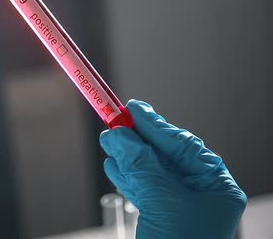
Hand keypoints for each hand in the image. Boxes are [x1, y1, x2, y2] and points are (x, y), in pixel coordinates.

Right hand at [100, 100, 246, 238]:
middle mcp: (199, 193)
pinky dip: (125, 176)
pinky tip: (113, 166)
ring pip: (149, 171)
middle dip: (137, 140)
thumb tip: (120, 135)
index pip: (183, 146)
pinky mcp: (160, 216)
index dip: (154, 125)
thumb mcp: (163, 202)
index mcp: (215, 187)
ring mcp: (179, 206)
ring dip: (127, 157)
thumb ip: (141, 165)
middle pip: (164, 155)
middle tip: (113, 123)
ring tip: (109, 143)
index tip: (130, 108)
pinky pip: (142, 188)